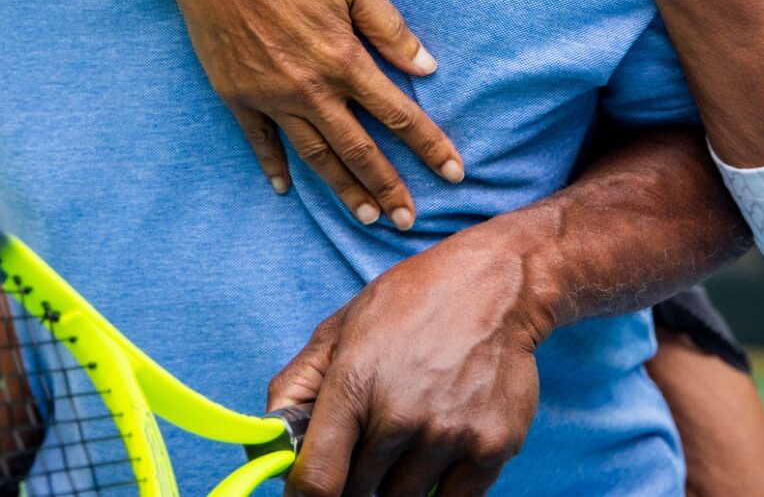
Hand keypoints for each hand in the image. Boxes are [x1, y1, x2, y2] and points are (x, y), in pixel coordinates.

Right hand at [166, 0, 464, 228]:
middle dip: (389, 187)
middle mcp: (310, 89)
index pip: (398, 115)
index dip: (429, 146)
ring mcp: (272, 97)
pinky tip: (285, 189)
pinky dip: (273, 167)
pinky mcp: (238, 96)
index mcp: (343, 59)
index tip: (454, 173)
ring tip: (366, 217)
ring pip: (315, 155)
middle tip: (409, 220)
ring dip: (343, 189)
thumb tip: (426, 67)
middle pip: (359, 150)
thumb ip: (389, 26)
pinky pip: (260, 141)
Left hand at [266, 221, 547, 496]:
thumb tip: (268, 440)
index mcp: (353, 385)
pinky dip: (441, 487)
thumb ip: (297, 386)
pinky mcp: (491, 448)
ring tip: (407, 437)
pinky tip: (439, 448)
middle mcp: (400, 416)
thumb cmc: (410, 303)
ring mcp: (448, 435)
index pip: (318, 480)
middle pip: (359, 494)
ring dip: (397, 483)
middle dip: (355, 479)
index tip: (306, 495)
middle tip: (367, 448)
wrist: (495, 287)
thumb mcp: (340, 329)